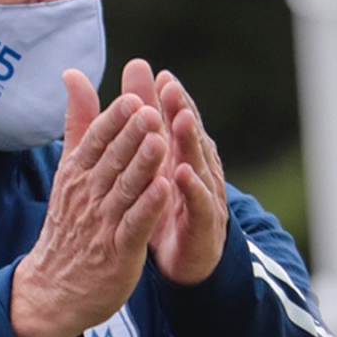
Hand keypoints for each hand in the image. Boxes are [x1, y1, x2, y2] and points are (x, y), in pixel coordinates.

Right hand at [11, 70, 170, 336]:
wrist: (54, 287)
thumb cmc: (70, 221)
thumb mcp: (69, 168)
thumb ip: (78, 122)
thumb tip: (74, 74)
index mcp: (77, 172)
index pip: (96, 140)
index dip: (114, 120)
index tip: (132, 98)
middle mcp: (88, 194)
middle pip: (112, 160)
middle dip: (131, 136)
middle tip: (150, 111)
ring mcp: (102, 223)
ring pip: (125, 188)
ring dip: (142, 165)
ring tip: (161, 142)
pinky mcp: (117, 251)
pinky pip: (134, 225)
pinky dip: (147, 206)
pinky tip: (164, 188)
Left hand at [120, 60, 228, 284]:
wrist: (184, 260)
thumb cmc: (166, 205)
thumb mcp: (151, 167)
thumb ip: (142, 126)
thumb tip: (133, 76)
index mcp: (181, 157)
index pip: (176, 123)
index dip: (170, 100)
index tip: (161, 76)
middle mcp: (196, 171)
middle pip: (189, 137)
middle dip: (181, 111)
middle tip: (171, 87)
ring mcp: (203, 197)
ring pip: (197, 165)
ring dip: (189, 142)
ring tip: (179, 119)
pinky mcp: (203, 225)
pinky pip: (197, 205)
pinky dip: (191, 189)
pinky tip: (182, 174)